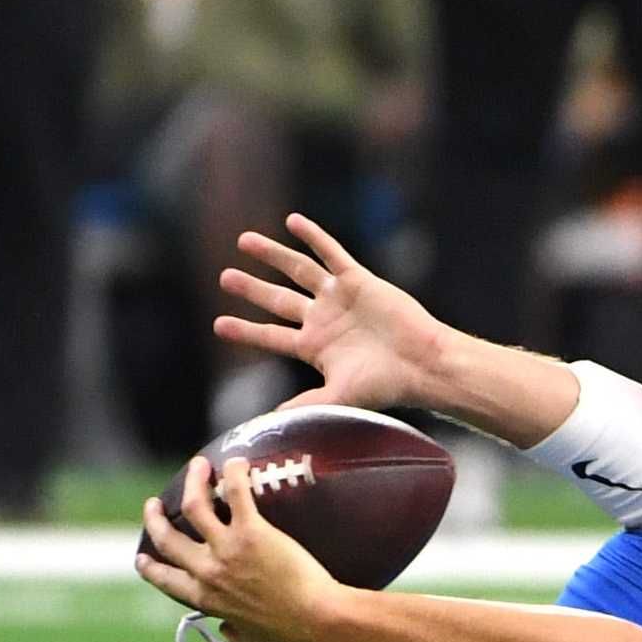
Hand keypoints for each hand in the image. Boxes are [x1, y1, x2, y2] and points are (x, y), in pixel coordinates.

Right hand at [135, 456, 343, 641]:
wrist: (314, 620)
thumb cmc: (288, 632)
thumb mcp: (248, 639)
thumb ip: (232, 632)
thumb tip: (226, 629)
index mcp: (204, 599)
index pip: (164, 579)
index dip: (149, 567)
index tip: (142, 558)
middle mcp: (207, 571)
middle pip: (167, 537)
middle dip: (155, 518)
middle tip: (153, 505)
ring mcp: (227, 549)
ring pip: (194, 506)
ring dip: (192, 483)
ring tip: (197, 467)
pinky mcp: (252, 532)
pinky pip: (236, 494)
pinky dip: (233, 475)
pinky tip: (235, 463)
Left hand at [215, 213, 448, 412]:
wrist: (422, 364)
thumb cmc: (385, 385)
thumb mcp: (337, 397)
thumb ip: (304, 404)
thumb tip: (268, 420)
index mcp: (315, 348)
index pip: (271, 336)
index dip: (245, 330)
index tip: (219, 325)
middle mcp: (324, 320)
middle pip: (279, 299)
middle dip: (252, 289)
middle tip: (225, 278)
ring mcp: (341, 299)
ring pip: (299, 271)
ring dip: (272, 255)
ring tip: (244, 241)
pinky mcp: (360, 281)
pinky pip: (332, 253)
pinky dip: (313, 237)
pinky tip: (293, 221)